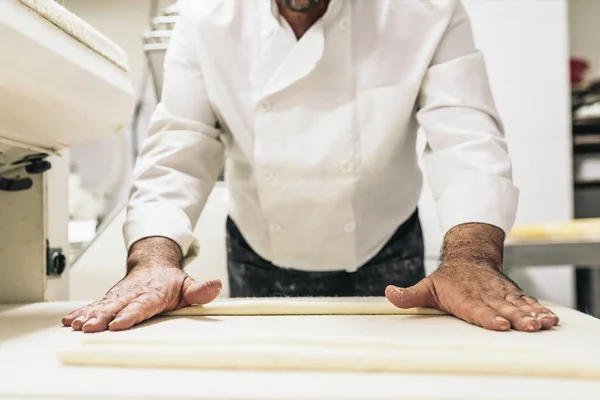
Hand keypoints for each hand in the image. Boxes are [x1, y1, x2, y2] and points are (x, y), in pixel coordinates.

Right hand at [62, 237, 221, 332]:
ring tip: (77, 325)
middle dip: (104, 317)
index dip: (131, 313)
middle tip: (91, 327)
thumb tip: (216, 285)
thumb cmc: (171, 280)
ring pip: (103, 305)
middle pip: (118, 306)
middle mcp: (134, 293)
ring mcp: (120, 295)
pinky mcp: (111, 297)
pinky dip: (82, 311)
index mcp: (154, 292)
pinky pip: (95, 304)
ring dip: (89, 315)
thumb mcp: (188, 284)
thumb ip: (200, 290)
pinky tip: (69, 321)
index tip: (120, 322)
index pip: (142, 305)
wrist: (154, 261)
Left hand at [385, 223, 558, 331]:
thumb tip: (389, 294)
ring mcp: (500, 294)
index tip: (499, 323)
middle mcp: (485, 295)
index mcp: (464, 296)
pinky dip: (539, 309)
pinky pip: (527, 302)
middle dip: (516, 318)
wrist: (469, 256)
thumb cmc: (447, 278)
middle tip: (528, 327)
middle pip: (501, 308)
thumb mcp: (426, 285)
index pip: (476, 308)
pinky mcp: (511, 294)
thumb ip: (409, 295)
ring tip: (543, 323)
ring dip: (531, 315)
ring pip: (517, 305)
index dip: (488, 316)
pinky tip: (550, 319)